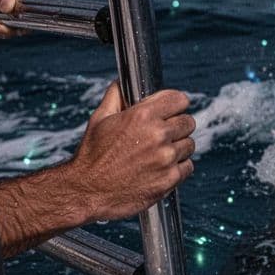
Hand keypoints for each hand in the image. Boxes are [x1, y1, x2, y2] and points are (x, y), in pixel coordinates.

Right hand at [60, 82, 195, 221]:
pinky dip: (178, 168)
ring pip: (189, 145)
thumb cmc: (91, 154)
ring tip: (160, 154)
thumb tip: (122, 83)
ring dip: (178, 148)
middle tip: (164, 135)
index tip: (172, 111)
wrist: (86, 191)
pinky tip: (162, 168)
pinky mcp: (169, 180)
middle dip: (177, 126)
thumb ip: (115, 96)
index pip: (179, 100)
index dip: (175, 104)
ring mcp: (165, 158)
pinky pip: (187, 167)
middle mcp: (157, 135)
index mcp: (142, 115)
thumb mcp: (99, 119)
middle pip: (188, 122)